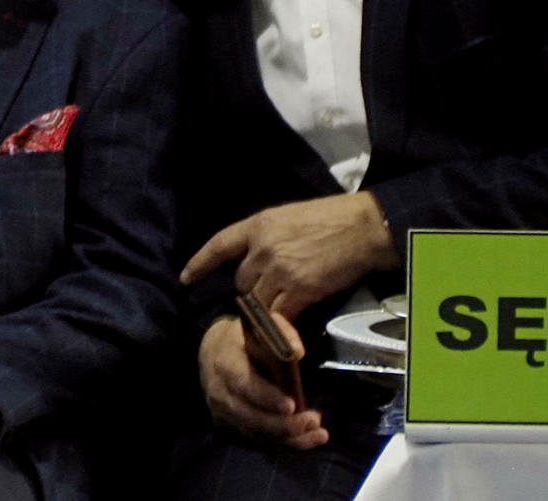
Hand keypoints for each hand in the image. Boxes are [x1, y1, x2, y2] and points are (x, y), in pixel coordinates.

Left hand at [180, 191, 398, 316]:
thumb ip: (268, 239)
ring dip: (265, 313)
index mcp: (259, 224)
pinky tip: (288, 330)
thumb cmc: (331, 219)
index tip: (185, 278)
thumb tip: (259, 261)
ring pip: (257, 302)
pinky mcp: (298, 291)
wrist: (362, 228)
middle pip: (241, 282)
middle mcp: (262, 248)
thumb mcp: (289, 218)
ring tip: (277, 318)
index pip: (220, 244)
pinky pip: (278, 316)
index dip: (200, 262)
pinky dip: (281, 326)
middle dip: (250, 293)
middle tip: (267, 300)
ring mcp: (279, 270)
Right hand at [198, 315, 326, 448]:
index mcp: (226, 362)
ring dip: (289, 438)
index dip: (266, 397)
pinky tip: (307, 438)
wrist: (214, 352)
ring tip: (319, 432)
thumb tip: (298, 352)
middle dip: (283, 424)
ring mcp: (223, 412)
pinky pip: (258, 439)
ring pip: (256, 433)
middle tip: (313, 420)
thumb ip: (282, 332)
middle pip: (250, 416)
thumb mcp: (262, 324)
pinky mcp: (231, 425)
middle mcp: (220, 392)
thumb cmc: (245, 337)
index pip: (244, 383)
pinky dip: (283, 442)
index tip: (292, 405)